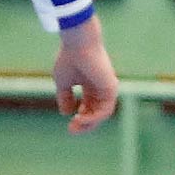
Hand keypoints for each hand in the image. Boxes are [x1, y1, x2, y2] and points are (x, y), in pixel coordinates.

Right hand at [53, 15, 118, 132]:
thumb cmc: (69, 58)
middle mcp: (100, 87)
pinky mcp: (111, 88)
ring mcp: (107, 88)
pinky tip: (81, 117)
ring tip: (76, 124)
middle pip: (96, 112)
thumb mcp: (63, 82)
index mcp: (90, 85)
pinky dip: (94, 117)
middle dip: (84, 123)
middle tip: (71, 130)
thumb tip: (66, 113)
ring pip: (101, 113)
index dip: (79, 117)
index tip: (69, 124)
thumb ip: (64, 97)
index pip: (88, 107)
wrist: (78, 45)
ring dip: (89, 123)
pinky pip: (105, 110)